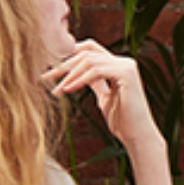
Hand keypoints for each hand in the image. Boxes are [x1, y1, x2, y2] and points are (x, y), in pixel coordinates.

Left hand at [43, 40, 159, 151]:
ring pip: (89, 59)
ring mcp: (126, 67)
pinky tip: (68, 90)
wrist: (138, 135)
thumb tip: (77, 78)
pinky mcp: (126, 75)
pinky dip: (79, 79)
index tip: (51, 67)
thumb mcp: (104, 98)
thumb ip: (95, 85)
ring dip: (68, 74)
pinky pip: (96, 71)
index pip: (91, 49)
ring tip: (57, 89)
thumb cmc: (122, 121)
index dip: (70, 54)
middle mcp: (124, 62)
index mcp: (119, 66)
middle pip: (87, 51)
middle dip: (63, 64)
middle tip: (45, 77)